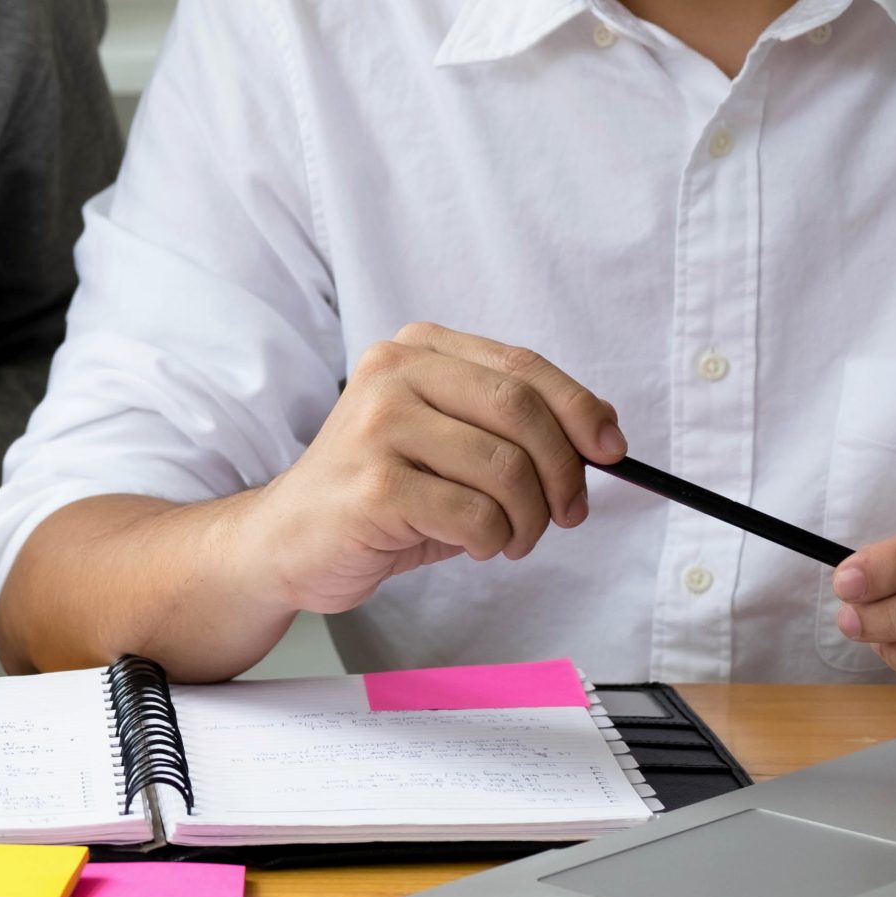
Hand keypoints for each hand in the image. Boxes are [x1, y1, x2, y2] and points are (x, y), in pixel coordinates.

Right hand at [229, 322, 624, 614]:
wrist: (283, 543)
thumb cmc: (373, 495)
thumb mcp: (442, 443)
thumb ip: (504, 428)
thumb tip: (599, 441)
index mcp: (414, 350)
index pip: (523, 367)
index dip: (581, 409)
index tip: (611, 450)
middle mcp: (392, 375)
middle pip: (521, 411)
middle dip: (563, 472)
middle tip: (568, 513)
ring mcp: (378, 427)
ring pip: (505, 469)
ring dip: (527, 519)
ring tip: (511, 539)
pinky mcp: (373, 485)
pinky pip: (474, 515)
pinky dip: (492, 542)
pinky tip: (473, 546)